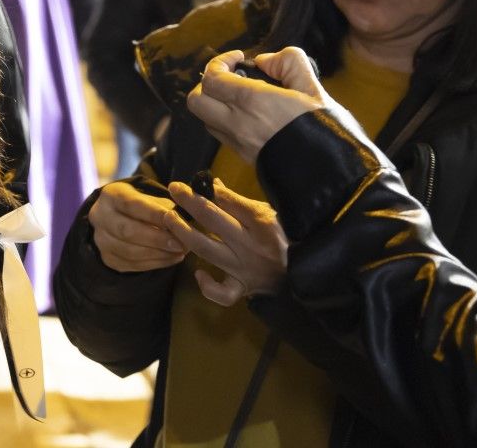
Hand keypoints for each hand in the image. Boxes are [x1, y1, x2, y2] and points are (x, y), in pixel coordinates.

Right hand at [87, 180, 186, 272]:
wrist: (119, 218)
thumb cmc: (141, 205)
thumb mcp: (149, 197)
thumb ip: (164, 207)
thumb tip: (181, 223)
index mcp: (111, 196)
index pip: (131, 205)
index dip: (154, 214)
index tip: (176, 221)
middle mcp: (100, 217)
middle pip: (126, 231)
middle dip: (156, 239)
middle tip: (180, 244)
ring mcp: (101, 240)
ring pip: (129, 252)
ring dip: (158, 254)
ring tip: (180, 252)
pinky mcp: (108, 258)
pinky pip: (132, 265)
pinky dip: (155, 263)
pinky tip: (172, 258)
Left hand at [164, 178, 286, 304]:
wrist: (307, 271)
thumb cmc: (285, 237)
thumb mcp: (268, 213)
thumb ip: (239, 201)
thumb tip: (213, 184)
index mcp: (263, 223)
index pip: (229, 202)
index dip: (206, 190)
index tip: (188, 183)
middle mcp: (252, 245)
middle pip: (214, 220)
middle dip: (190, 202)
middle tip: (174, 189)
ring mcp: (245, 268)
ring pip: (208, 250)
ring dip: (184, 233)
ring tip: (170, 218)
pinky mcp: (243, 288)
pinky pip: (223, 293)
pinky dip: (208, 286)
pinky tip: (198, 273)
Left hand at [187, 48, 325, 163]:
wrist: (332, 177)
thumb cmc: (326, 129)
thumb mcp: (313, 88)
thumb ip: (289, 63)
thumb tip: (265, 60)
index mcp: (252, 101)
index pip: (212, 78)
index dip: (219, 62)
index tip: (239, 57)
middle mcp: (237, 123)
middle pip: (196, 101)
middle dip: (208, 84)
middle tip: (232, 77)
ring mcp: (238, 143)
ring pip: (205, 119)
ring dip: (215, 104)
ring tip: (240, 97)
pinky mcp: (244, 158)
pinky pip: (221, 135)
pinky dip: (225, 121)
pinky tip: (249, 116)